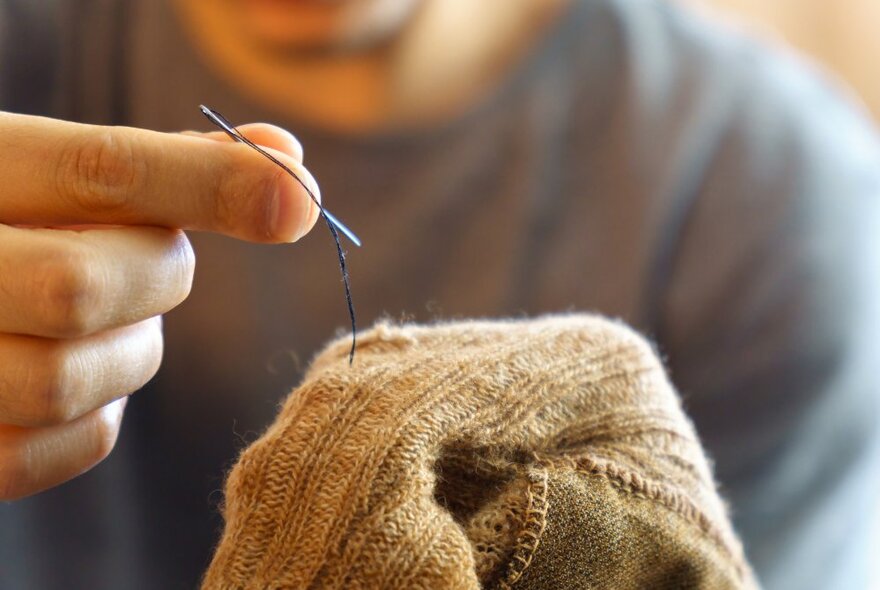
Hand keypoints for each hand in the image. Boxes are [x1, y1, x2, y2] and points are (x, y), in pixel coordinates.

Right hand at [0, 111, 318, 499]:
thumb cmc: (15, 229)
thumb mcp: (56, 173)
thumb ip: (165, 162)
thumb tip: (285, 154)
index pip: (98, 171)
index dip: (209, 183)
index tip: (298, 195)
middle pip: (79, 288)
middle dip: (152, 276)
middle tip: (146, 259)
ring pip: (69, 380)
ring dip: (129, 348)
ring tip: (105, 318)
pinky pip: (75, 442)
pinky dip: (105, 409)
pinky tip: (85, 367)